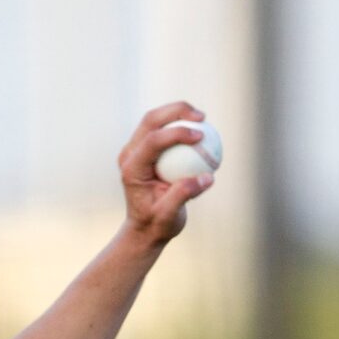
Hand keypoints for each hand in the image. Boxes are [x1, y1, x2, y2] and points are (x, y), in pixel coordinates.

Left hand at [120, 101, 212, 245]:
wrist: (145, 228)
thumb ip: (184, 195)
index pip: (153, 140)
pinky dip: (181, 125)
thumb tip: (208, 176)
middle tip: (202, 117)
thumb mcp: (169, 216)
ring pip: (155, 119)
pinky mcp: (146, 150)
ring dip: (179, 113)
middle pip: (151, 120)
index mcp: (132, 168)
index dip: (177, 133)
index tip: (200, 136)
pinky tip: (201, 129)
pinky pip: (164, 129)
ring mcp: (136, 150)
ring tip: (202, 118)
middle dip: (177, 111)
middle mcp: (130, 155)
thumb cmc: (156, 224)